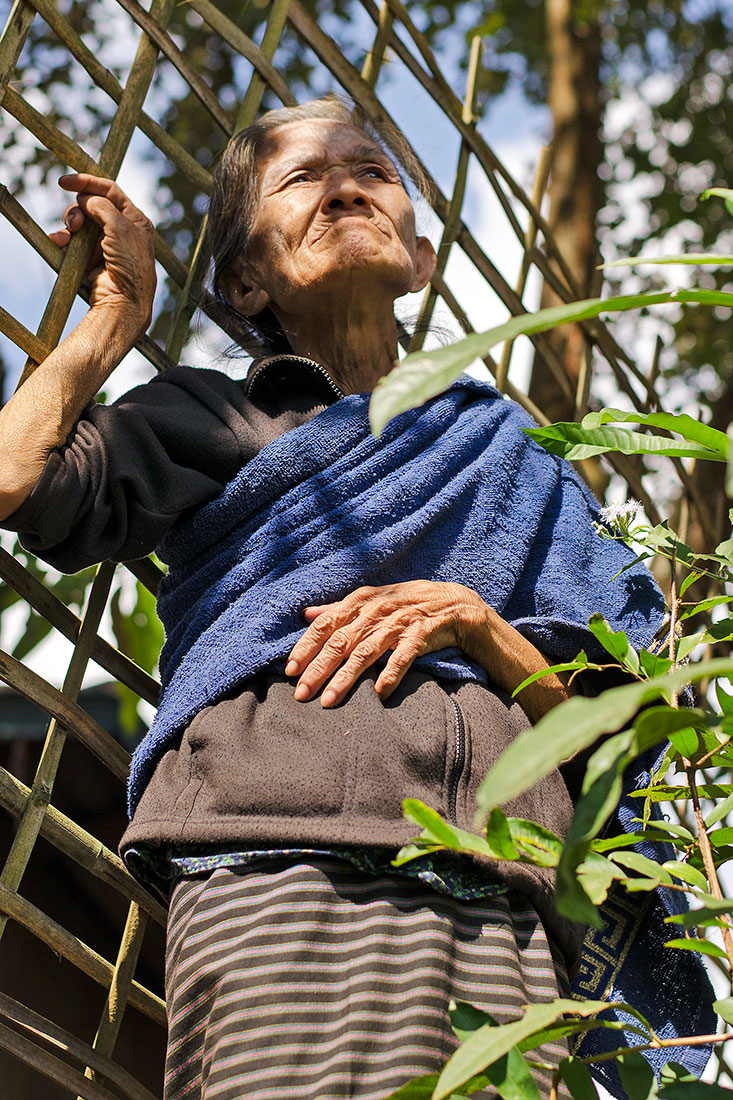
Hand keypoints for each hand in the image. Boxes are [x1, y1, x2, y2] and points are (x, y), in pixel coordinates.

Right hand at [49, 173, 155, 334]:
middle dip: (78, 210)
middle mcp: (120, 230)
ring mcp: (103, 244)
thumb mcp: (121, 227)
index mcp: (134, 220)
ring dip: (69, 226)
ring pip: (78, 223)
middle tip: (76, 224)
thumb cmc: (130, 264)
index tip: (65, 181)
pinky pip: (71, 243)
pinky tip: (58, 243)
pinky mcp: (89, 259)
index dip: (88, 182)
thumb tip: (86, 198)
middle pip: (90, 206)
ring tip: (68, 236)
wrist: (124, 301)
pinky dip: (62, 241)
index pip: (109, 191)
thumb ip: (102, 205)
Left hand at [285, 581, 486, 706]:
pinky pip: (402, 657)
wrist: (451, 603)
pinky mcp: (420, 636)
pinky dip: (390, 675)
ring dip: (346, 678)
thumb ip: (338, 609)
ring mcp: (398, 624)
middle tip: (301, 694)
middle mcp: (376, 612)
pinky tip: (377, 694)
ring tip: (328, 701)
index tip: (290, 670)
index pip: (326, 625)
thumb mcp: (370, 600)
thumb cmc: (404, 603)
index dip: (306, 647)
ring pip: (365, 653)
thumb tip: (307, 614)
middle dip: (318, 669)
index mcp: (360, 602)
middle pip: (340, 642)